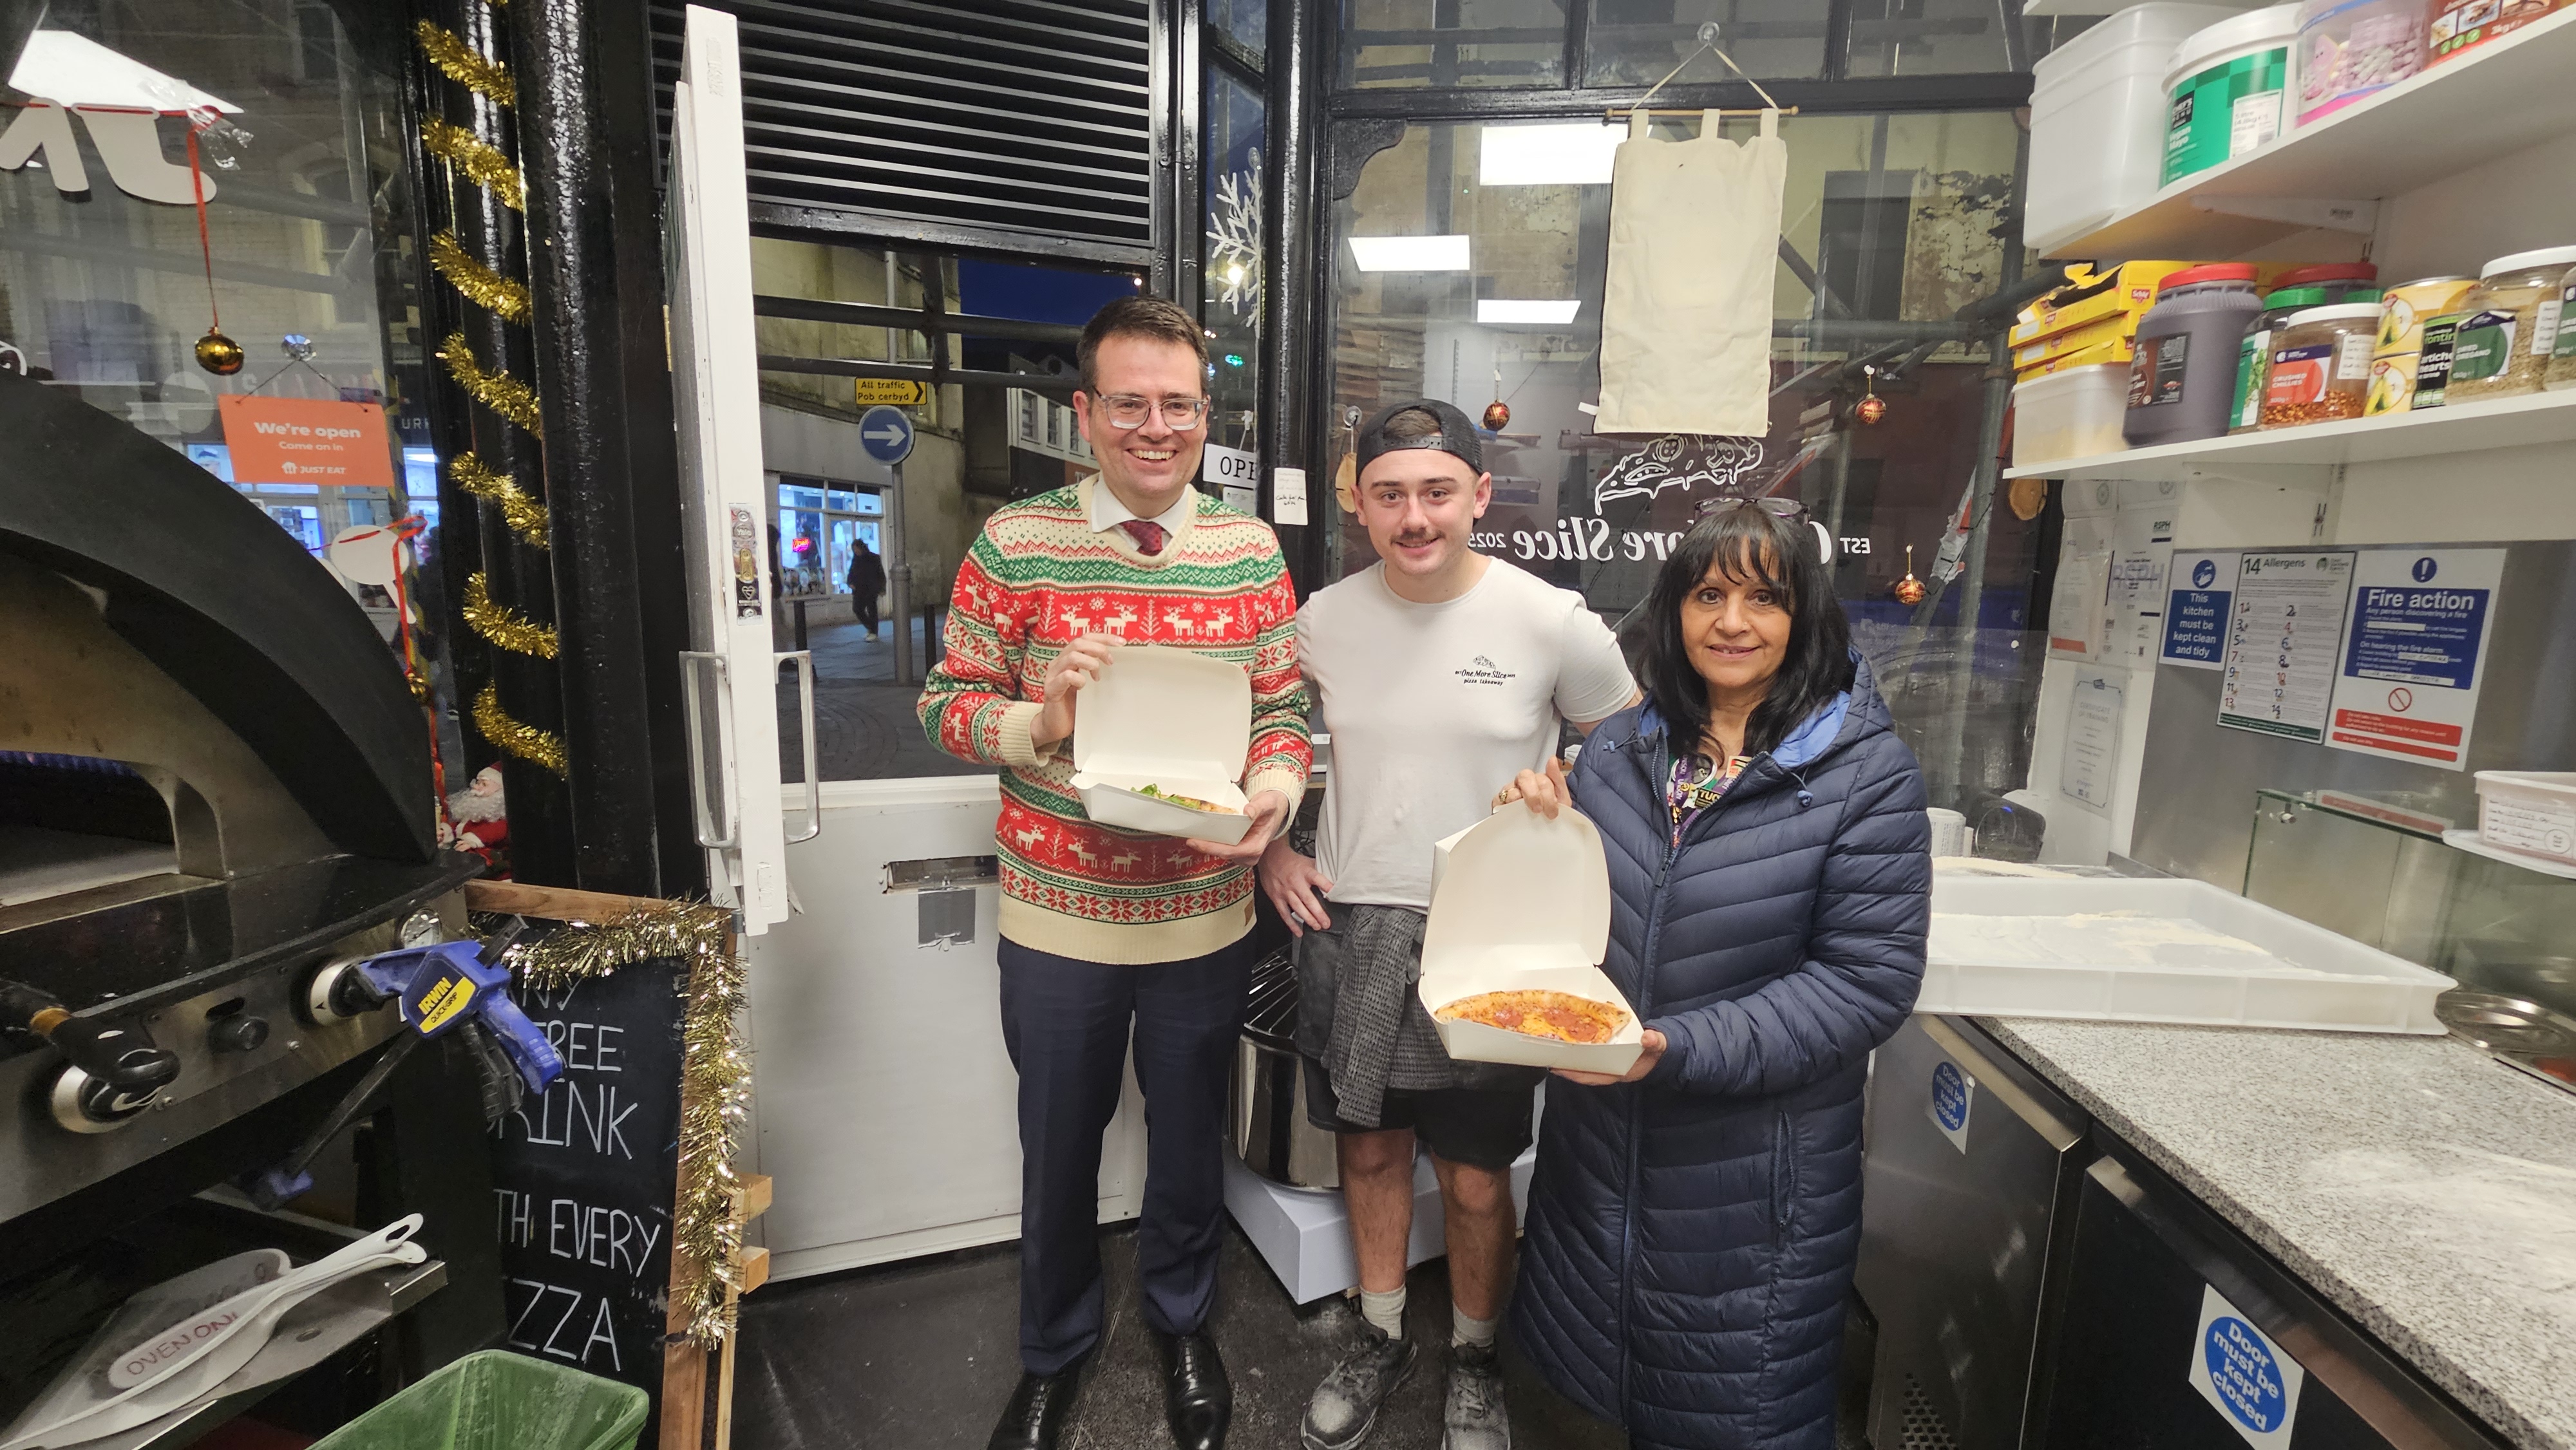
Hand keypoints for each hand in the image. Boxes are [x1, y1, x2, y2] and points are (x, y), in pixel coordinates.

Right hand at [1033, 632, 1121, 751]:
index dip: (1103, 637)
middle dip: (1099, 648)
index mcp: (1067, 658)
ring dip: (1091, 664)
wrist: (1054, 725)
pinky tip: (1083, 687)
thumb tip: (1115, 661)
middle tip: (1110, 662)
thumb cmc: (1072, 704)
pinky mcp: (1051, 689)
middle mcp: (1058, 663)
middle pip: (1078, 642)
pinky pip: (1066, 676)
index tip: (1121, 642)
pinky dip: (1079, 679)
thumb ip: (1094, 670)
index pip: (1085, 638)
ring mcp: (1053, 675)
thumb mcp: (1086, 683)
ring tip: (1097, 676)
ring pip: (1072, 656)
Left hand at [1187, 790, 1289, 861]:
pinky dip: (1211, 843)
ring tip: (1192, 835)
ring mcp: (1243, 855)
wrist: (1276, 811)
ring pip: (1221, 853)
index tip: (1195, 841)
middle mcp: (1250, 855)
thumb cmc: (1272, 807)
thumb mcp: (1268, 803)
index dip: (1211, 848)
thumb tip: (1248, 811)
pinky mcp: (1238, 852)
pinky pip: (1222, 849)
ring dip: (1207, 845)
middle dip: (1204, 847)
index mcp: (1256, 846)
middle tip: (1188, 837)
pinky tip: (1202, 835)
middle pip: (1222, 854)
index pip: (1230, 851)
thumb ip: (1258, 807)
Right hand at [1257, 838, 1333, 935]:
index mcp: (1305, 871)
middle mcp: (1295, 882)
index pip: (1318, 879)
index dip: (1326, 886)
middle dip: (1318, 913)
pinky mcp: (1277, 897)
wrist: (1270, 857)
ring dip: (1308, 919)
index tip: (1334, 894)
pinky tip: (1299, 931)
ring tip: (1317, 926)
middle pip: (1308, 899)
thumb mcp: (1307, 862)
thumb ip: (1319, 872)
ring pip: (1297, 908)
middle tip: (1326, 923)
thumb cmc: (1291, 861)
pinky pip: (1284, 913)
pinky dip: (1291, 924)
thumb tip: (1334, 880)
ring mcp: (1285, 891)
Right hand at [1493, 756, 1572, 819]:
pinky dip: (1506, 806)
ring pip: (1512, 788)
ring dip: (1520, 801)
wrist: (1540, 835)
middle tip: (1539, 810)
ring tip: (1527, 814)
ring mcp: (1510, 792)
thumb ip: (1558, 780)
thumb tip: (1552, 759)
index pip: (1542, 777)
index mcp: (1539, 781)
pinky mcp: (1498, 803)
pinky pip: (1498, 799)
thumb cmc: (1548, 816)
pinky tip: (1513, 813)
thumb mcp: (1561, 801)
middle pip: (1525, 777)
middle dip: (1534, 794)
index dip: (1548, 793)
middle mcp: (1524, 784)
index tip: (1553, 811)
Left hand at [1553, 1028, 1664, 1086]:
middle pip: (1583, 1071)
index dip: (1575, 1075)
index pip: (1593, 1077)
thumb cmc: (1658, 1050)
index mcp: (1620, 1072)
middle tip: (1548, 1056)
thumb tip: (1648, 1037)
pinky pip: (1589, 1055)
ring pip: (1585, 1064)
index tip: (1559, 1070)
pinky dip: (1579, 1050)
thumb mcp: (1659, 1046)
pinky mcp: (1606, 1055)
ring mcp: (1608, 1063)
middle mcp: (1610, 1070)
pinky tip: (1570, 1041)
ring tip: (1553, 1048)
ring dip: (1570, 1057)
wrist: (1661, 1049)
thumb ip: (1655, 1042)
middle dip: (1566, 1066)